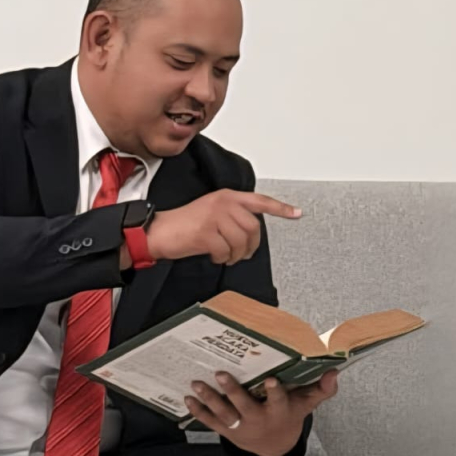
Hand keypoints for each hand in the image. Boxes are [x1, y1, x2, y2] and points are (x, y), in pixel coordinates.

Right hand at [146, 190, 301, 264]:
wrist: (159, 231)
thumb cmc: (185, 224)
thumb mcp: (211, 212)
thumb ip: (233, 216)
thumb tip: (252, 232)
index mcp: (226, 196)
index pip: (259, 201)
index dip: (280, 209)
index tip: (296, 213)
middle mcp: (222, 203)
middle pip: (253, 228)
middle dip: (250, 246)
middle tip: (240, 253)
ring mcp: (214, 217)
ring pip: (241, 242)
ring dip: (235, 254)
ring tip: (225, 255)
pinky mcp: (206, 232)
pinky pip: (226, 251)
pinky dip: (221, 258)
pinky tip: (213, 255)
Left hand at [184, 369, 339, 455]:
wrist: (273, 447)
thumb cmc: (289, 417)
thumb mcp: (306, 405)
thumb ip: (321, 389)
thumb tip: (335, 372)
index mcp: (279, 412)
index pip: (279, 401)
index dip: (274, 392)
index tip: (270, 380)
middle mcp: (259, 420)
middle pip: (245, 406)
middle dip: (233, 391)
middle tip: (221, 373)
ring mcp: (241, 427)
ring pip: (224, 414)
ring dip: (209, 399)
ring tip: (197, 384)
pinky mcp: (227, 431)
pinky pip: (211, 422)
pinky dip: (199, 411)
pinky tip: (188, 398)